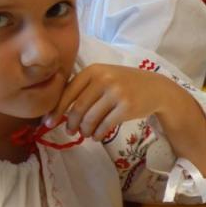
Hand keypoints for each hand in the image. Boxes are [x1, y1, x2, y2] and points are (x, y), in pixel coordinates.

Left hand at [50, 64, 180, 140]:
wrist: (156, 88)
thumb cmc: (125, 84)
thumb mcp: (104, 77)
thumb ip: (84, 88)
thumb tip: (57, 112)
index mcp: (94, 70)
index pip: (68, 92)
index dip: (56, 110)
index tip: (49, 123)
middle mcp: (104, 79)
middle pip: (78, 108)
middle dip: (71, 124)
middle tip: (71, 131)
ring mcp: (116, 92)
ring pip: (90, 119)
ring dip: (85, 131)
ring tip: (87, 134)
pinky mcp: (127, 107)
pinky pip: (104, 126)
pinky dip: (97, 134)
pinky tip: (97, 136)